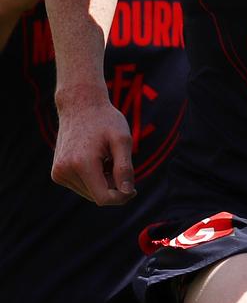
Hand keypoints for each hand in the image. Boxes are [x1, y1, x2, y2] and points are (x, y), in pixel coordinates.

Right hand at [52, 85, 136, 205]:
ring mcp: (58, 173)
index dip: (121, 197)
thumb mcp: (122, 139)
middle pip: (97, 196)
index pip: (103, 198)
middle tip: (118, 162)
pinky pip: (81, 186)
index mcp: (82, 164)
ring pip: (89, 193)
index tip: (134, 189)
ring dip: (103, 182)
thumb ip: (125, 167)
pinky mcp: (57, 173)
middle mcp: (65, 171)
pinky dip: (93, 178)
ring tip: (106, 157)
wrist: (80, 105)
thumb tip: (127, 193)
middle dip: (112, 186)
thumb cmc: (105, 120)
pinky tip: (96, 158)